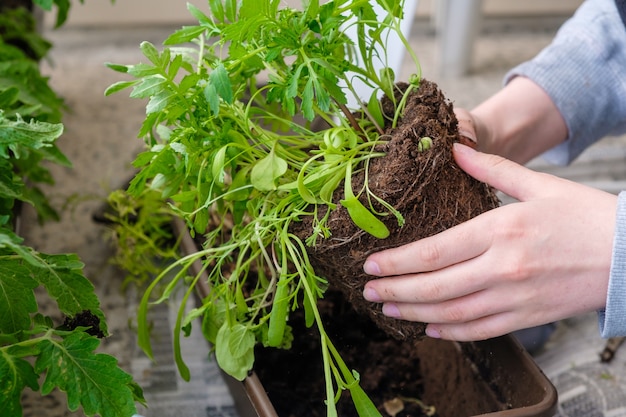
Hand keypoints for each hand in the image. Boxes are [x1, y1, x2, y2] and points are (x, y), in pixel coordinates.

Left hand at [362, 143, 616, 340]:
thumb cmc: (584, 216)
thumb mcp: (538, 185)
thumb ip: (491, 167)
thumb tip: (454, 148)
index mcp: (500, 230)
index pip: (434, 252)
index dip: (397, 262)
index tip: (371, 265)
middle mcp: (502, 268)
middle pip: (435, 286)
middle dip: (395, 291)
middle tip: (368, 292)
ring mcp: (514, 297)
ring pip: (452, 313)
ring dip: (414, 313)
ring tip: (388, 310)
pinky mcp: (526, 317)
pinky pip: (480, 331)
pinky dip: (450, 332)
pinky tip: (430, 327)